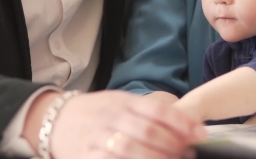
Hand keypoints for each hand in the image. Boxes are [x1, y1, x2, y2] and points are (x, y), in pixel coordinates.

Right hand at [45, 90, 205, 158]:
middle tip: (189, 153)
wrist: (55, 119)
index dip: (182, 122)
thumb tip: (186, 123)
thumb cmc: (97, 112)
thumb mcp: (121, 102)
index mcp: (124, 102)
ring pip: (130, 150)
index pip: (157, 110)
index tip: (201, 133)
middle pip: (147, 131)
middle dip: (172, 144)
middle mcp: (111, 118)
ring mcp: (97, 138)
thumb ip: (149, 111)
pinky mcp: (86, 157)